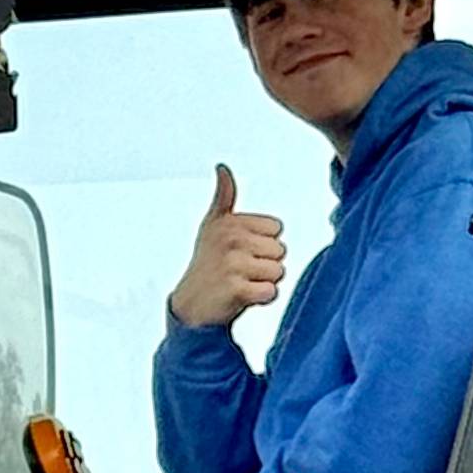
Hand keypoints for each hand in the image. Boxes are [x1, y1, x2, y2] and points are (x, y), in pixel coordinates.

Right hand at [169, 164, 285, 326]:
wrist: (191, 304)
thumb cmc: (207, 263)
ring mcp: (233, 264)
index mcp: (230, 222)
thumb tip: (222, 167)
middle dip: (266, 264)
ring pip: (279, 271)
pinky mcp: (236, 289)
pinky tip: (243, 297)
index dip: (264, 243)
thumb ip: (223, 197)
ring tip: (241, 282)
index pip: (276, 229)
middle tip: (241, 271)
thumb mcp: (212, 225)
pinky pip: (271, 291)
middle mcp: (231, 239)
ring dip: (264, 282)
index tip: (242, 251)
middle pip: (280, 250)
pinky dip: (262, 298)